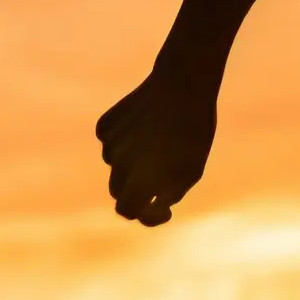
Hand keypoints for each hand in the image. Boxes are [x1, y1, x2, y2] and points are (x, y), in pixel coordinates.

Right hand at [96, 61, 218, 225]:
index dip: (145, 214)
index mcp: (140, 181)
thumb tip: (151, 206)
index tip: (163, 210)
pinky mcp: (105, 125)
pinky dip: (124, 140)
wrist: (183, 85)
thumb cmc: (194, 133)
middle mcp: (118, 166)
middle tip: (161, 177)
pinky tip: (144, 125)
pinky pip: (110, 142)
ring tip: (159, 141)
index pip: (127, 211)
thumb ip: (169, 195)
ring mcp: (109, 144)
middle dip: (138, 190)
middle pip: (119, 191)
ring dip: (132, 162)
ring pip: (115, 165)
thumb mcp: (192, 170)